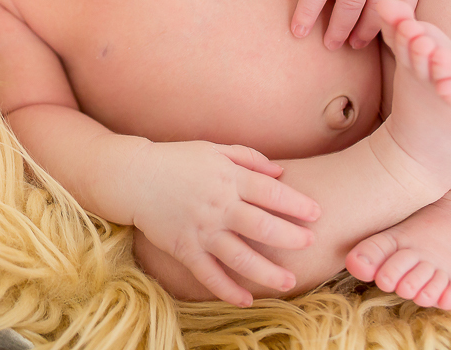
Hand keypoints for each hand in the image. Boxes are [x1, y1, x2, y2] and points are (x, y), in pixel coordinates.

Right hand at [130, 141, 320, 306]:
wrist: (134, 177)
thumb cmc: (177, 160)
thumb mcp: (213, 149)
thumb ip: (248, 158)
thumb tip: (281, 172)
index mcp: (227, 178)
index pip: (270, 192)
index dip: (296, 204)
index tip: (316, 213)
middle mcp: (218, 205)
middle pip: (262, 226)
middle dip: (291, 237)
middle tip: (310, 244)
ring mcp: (201, 230)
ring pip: (240, 256)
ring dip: (267, 272)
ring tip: (288, 282)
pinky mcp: (184, 249)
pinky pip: (209, 275)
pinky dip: (227, 290)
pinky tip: (246, 299)